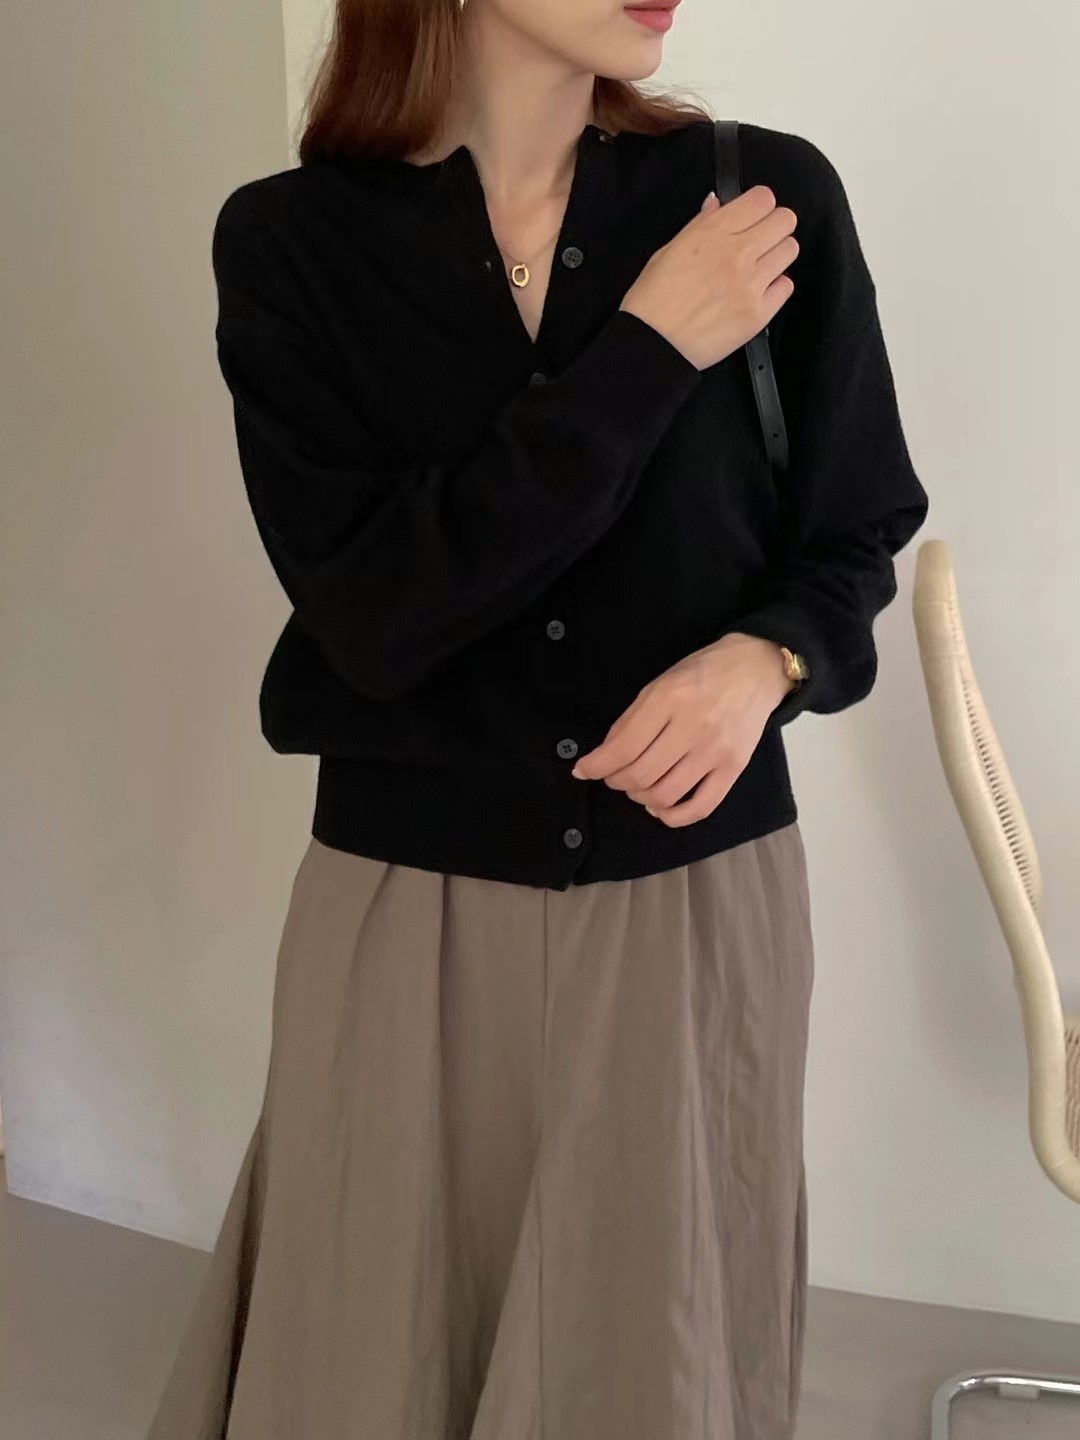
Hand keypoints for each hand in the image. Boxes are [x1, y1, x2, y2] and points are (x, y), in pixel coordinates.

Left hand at [570, 634, 794, 825]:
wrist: (755, 669)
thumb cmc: (702, 673)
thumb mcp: (659, 684)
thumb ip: (630, 721)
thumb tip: (603, 757)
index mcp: (670, 699)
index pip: (624, 748)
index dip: (596, 766)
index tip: (583, 771)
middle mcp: (695, 726)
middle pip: (641, 775)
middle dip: (617, 782)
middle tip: (614, 776)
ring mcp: (717, 751)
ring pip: (665, 795)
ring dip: (640, 798)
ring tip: (637, 788)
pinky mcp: (734, 768)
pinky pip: (701, 807)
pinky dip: (673, 817)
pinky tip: (660, 808)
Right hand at [619, 186, 798, 370]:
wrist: (653, 346)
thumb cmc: (653, 303)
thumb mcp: (667, 251)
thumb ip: (699, 225)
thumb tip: (716, 205)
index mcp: (712, 233)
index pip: (762, 199)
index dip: (759, 205)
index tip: (753, 215)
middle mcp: (736, 254)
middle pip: (785, 220)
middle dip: (775, 226)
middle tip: (760, 240)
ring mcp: (750, 284)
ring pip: (790, 250)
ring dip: (777, 255)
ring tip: (757, 268)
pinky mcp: (758, 313)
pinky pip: (786, 286)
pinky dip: (775, 287)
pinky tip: (756, 292)